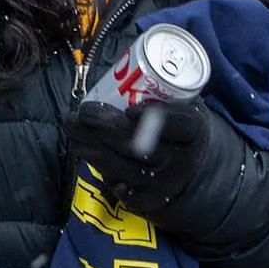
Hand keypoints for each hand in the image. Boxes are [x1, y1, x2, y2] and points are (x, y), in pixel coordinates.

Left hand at [68, 98, 207, 208]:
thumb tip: (123, 66)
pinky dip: (97, 165)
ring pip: (121, 166)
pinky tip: (84, 149)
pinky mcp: (146, 201)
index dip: (154, 118)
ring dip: (89, 145)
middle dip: (104, 127)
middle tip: (83, 111)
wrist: (193, 170)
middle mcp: (181, 161)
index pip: (180, 125)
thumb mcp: (183, 105)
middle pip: (139, 146)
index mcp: (195, 131)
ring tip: (73, 126)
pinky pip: (116, 184)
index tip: (130, 109)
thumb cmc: (177, 126)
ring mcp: (163, 185)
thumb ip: (162, 90)